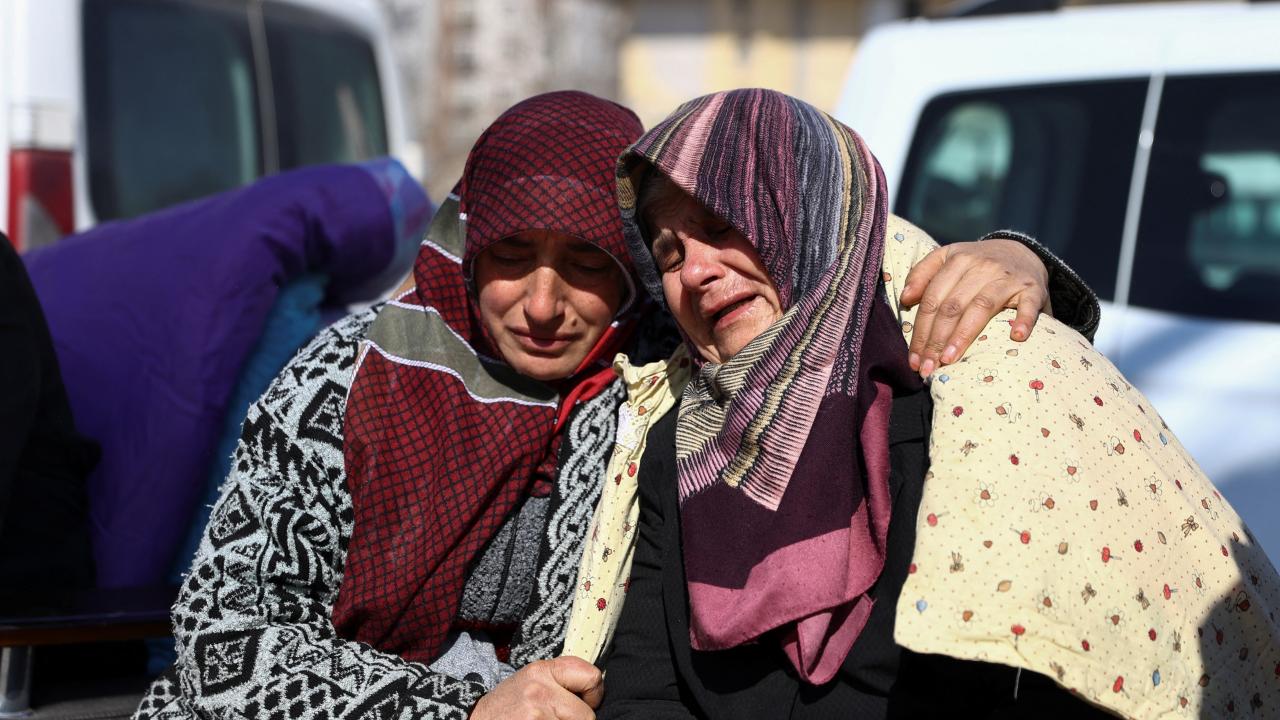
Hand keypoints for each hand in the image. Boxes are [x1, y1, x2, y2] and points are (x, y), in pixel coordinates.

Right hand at [469, 656, 603, 719]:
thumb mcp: (534, 681)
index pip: (592, 677)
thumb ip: (563, 681)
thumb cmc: (512, 705)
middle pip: (587, 715)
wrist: (475, 719)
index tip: (581, 703)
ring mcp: (534, 714)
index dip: (593, 695)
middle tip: (556, 719)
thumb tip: (598, 695)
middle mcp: (539, 689)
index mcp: (543, 670)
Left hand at [899, 239, 1051, 377]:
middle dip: (936, 340)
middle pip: (952, 306)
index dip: (921, 331)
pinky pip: (1028, 305)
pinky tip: (1015, 338)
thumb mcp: (948, 257)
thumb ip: (922, 273)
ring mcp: (1008, 278)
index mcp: (957, 260)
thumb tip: (905, 298)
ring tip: (950, 359)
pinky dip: (1023, 320)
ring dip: (964, 335)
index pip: (932, 300)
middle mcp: (981, 267)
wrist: (1021, 252)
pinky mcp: (1032, 289)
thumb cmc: (977, 264)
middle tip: (928, 368)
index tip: (914, 359)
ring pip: (981, 307)